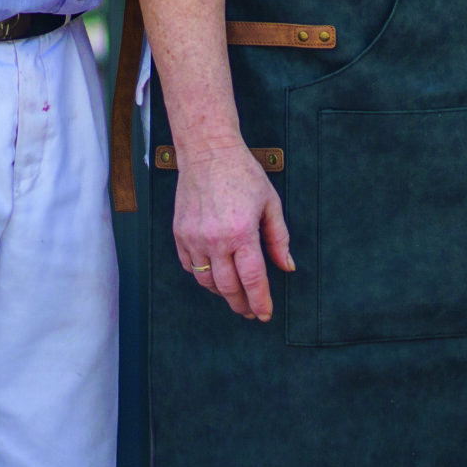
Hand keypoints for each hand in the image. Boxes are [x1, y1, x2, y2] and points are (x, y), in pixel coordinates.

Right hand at [171, 144, 294, 319]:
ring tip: (235, 294)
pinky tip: (214, 274)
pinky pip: (189, 267)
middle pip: (228, 287)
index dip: (260, 301)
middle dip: (241, 304)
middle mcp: (215, 239)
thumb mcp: (270, 203)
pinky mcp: (180, 234)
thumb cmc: (242, 174)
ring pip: (206, 281)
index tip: (265, 314)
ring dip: (222, 292)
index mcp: (242, 232)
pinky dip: (202, 276)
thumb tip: (287, 266)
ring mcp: (194, 238)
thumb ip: (279, 238)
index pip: (253, 279)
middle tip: (250, 311)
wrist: (208, 152)